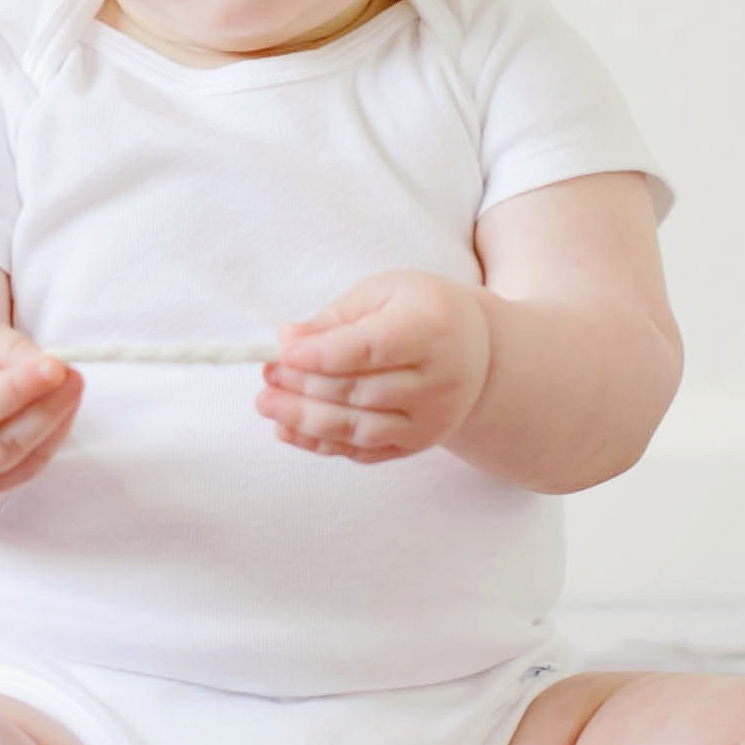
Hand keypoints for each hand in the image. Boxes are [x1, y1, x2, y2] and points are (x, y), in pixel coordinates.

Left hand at [259, 270, 492, 461]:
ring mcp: (430, 420)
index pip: (371, 349)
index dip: (322, 354)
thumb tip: (288, 339)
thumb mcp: (385, 293)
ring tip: (267, 402)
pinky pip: (363, 451)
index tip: (283, 352)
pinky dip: (321, 444)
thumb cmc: (422, 311)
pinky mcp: (417, 444)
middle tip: (267, 374)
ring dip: (305, 418)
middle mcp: (438, 382)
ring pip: (359, 428)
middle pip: (360, 392)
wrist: (477, 352)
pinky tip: (287, 428)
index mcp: (432, 331)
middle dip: (305, 385)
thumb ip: (337, 317)